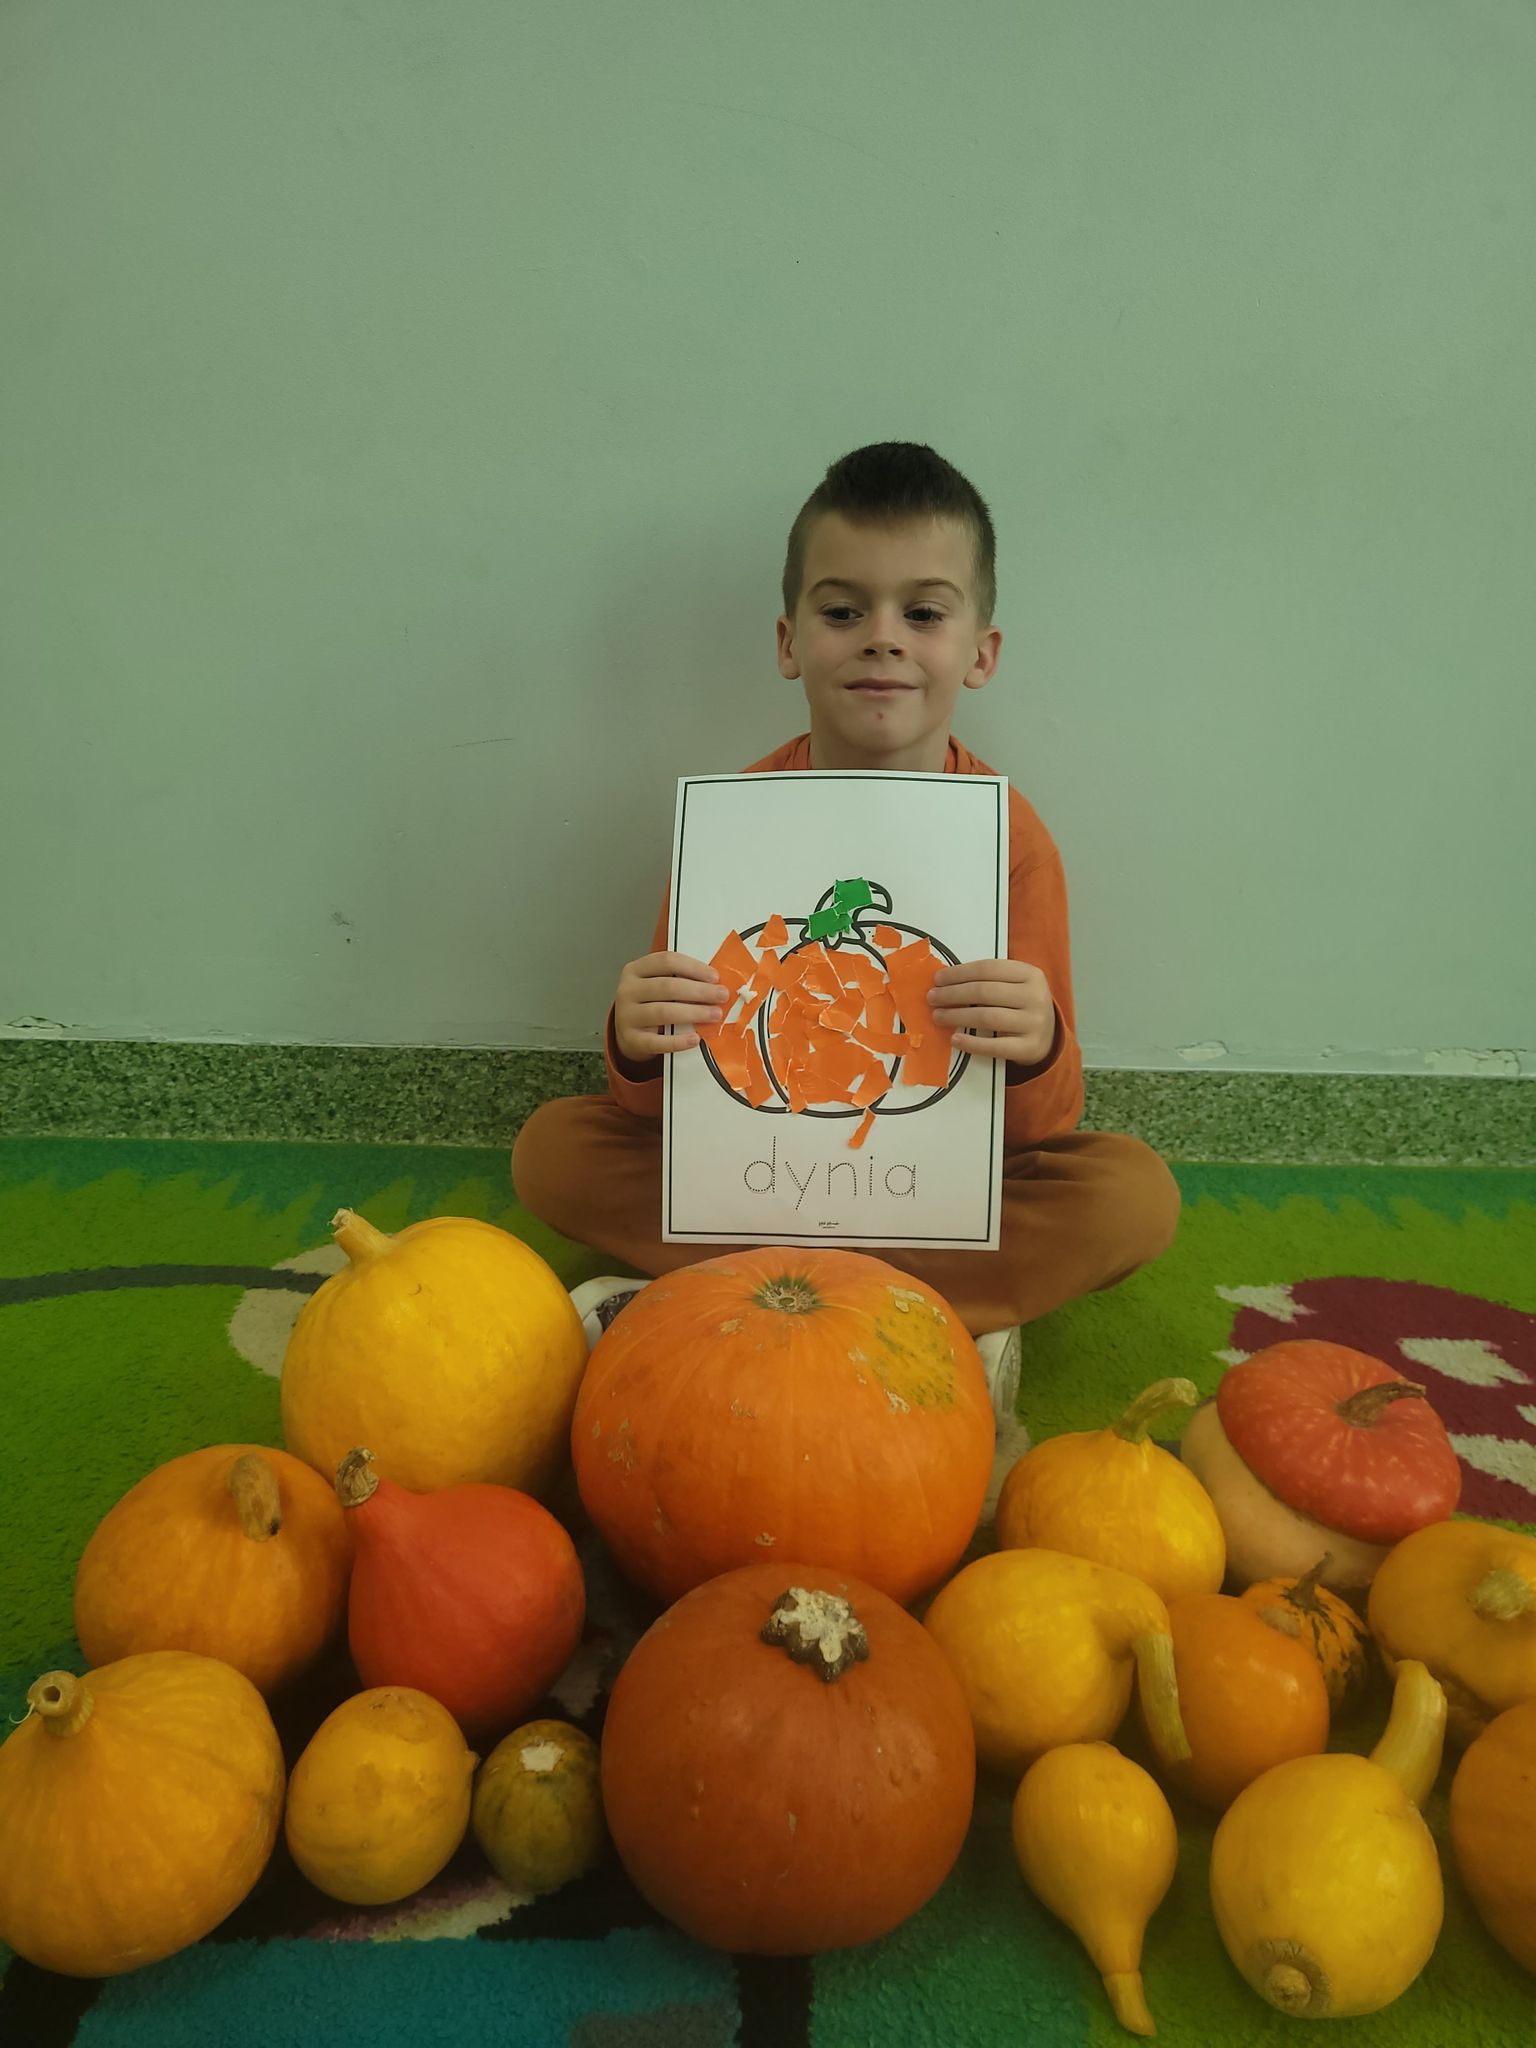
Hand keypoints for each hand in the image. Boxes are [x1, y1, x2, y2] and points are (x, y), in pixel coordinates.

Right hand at [615, 951, 729, 1062]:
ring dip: (693, 1013)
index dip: (693, 967)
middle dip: (699, 991)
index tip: (714, 977)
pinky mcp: (631, 1040)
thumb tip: (714, 983)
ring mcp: (627, 1016)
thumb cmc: (649, 1004)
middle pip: (667, 986)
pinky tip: (694, 1039)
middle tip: (721, 996)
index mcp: (635, 970)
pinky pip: (656, 1042)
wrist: (627, 1034)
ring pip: (663, 1012)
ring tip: (714, 1015)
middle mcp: (628, 990)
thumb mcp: (657, 985)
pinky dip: (678, 1041)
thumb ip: (679, 980)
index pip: (666, 961)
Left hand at [927, 958, 1055, 1068]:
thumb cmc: (1023, 1006)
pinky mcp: (1029, 1048)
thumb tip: (945, 981)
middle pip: (984, 992)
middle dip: (952, 994)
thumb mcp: (1015, 986)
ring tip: (938, 1016)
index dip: (959, 973)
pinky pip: (994, 1046)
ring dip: (956, 1015)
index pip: (987, 969)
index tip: (938, 979)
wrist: (1049, 1037)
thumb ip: (988, 980)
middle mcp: (1035, 997)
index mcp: (1030, 974)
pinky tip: (955, 1039)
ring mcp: (1034, 1023)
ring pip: (986, 1017)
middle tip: (932, 998)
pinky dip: (971, 1043)